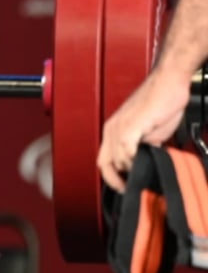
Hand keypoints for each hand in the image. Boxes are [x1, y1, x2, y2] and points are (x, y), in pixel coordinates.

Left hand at [97, 67, 190, 191]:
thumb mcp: (151, 132)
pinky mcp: (131, 125)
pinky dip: (133, 160)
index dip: (111, 178)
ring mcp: (119, 127)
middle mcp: (111, 128)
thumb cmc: (161, 102)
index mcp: (113, 130)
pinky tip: (145, 163)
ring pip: (117, 159)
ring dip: (130, 171)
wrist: (169, 81)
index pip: (104, 160)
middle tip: (130, 190)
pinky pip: (126, 150)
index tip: (124, 188)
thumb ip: (144, 149)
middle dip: (116, 181)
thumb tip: (146, 167)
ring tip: (145, 177)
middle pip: (104, 163)